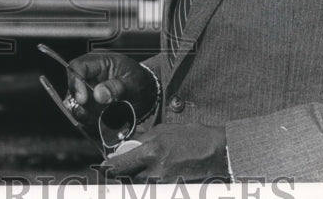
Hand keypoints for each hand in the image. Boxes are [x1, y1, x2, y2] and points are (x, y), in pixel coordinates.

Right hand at [65, 52, 156, 123]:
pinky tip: (109, 120)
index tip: (83, 99)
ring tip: (111, 114)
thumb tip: (99, 94)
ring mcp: (87, 92)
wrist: (147, 94)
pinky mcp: (89, 107)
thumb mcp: (133, 82)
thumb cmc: (140, 81)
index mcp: (97, 62)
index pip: (76, 67)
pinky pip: (84, 117)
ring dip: (91, 114)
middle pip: (72, 89)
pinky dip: (95, 122)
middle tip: (102, 111)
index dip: (75, 82)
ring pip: (76, 106)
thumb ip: (117, 87)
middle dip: (85, 104)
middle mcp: (88, 76)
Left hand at [103, 123, 228, 180]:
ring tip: (147, 169)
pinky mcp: (174, 191)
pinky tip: (154, 177)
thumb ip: (142, 140)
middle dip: (124, 175)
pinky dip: (149, 185)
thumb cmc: (193, 137)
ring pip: (140, 187)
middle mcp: (156, 171)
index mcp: (151, 152)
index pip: (119, 166)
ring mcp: (165, 185)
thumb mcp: (164, 130)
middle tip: (123, 169)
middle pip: (128, 180)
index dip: (108, 169)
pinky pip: (153, 190)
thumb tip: (124, 148)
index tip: (103, 168)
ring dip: (137, 180)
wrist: (219, 152)